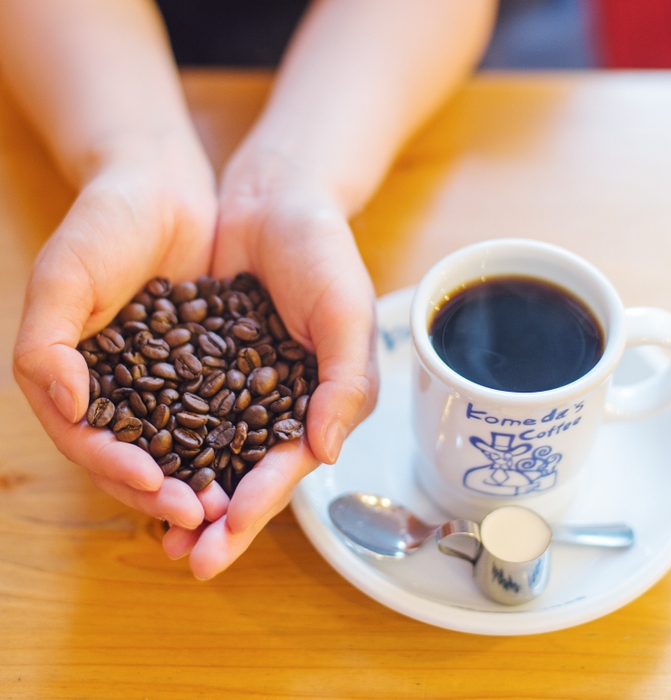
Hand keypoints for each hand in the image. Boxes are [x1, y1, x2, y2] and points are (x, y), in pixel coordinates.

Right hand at [13, 142, 222, 527]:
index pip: (90, 443)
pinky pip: (218, 412)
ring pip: (179, 446)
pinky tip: (253, 459)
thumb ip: (48, 343)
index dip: (118, 470)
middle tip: (199, 517)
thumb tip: (68, 408)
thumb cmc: (104, 223)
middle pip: (136, 457)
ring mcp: (164, 381)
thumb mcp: (64, 274)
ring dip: (199, 479)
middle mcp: (119, 389)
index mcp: (76, 379)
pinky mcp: (205, 366)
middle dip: (163, 492)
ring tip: (227, 507)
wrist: (163, 185)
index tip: (155, 485)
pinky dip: (231, 440)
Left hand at [162, 146, 378, 576]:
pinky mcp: (200, 365)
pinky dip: (160, 443)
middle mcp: (278, 403)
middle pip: (246, 471)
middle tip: (190, 560)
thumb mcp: (346, 312)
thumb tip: (327, 451)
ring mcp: (236, 387)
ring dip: (186, 495)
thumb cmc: (323, 255)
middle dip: (221, 519)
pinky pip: (177, 410)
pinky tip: (138, 469)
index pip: (290, 461)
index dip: (262, 497)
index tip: (230, 526)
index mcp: (320, 401)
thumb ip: (345, 382)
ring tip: (161, 536)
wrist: (275, 203)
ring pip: (209, 453)